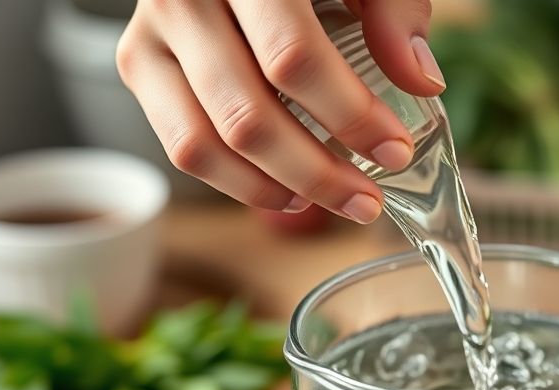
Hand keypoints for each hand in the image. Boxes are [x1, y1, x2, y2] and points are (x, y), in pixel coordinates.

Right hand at [116, 0, 444, 222]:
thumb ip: (394, 11)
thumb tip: (420, 83)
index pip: (293, 57)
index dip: (349, 115)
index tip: (395, 151)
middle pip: (245, 114)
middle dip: (317, 172)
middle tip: (367, 200)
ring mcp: (150, 31)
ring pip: (203, 143)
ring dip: (274, 189)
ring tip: (329, 202)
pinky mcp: (137, 61)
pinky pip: (180, 145)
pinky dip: (236, 181)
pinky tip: (285, 190)